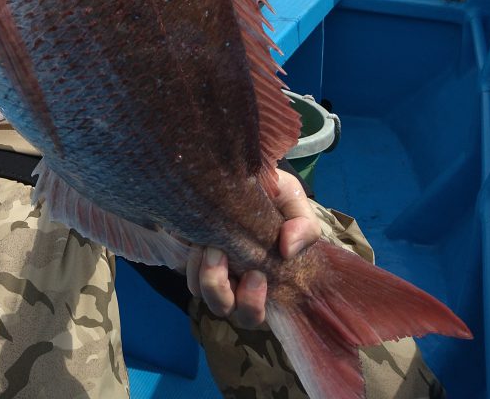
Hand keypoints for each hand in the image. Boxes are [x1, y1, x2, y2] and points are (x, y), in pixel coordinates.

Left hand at [186, 168, 320, 328]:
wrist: (243, 175)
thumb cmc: (273, 196)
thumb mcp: (294, 201)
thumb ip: (304, 226)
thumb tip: (288, 250)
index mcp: (264, 279)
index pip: (254, 314)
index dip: (252, 304)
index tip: (256, 274)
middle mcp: (236, 281)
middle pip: (224, 309)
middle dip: (221, 290)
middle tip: (222, 254)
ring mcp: (212, 270)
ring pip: (200, 293)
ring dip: (205, 274)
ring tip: (210, 246)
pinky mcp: (192, 255)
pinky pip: (185, 271)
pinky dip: (190, 261)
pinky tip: (198, 240)